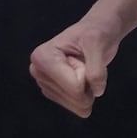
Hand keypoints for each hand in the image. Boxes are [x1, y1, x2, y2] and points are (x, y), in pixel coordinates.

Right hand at [28, 0, 136, 116]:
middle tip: (85, 61)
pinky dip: (86, 95)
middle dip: (88, 83)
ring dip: (88, 90)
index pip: (74, 85)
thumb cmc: (96, 31)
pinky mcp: (53, 91)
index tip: (82, 54)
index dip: (87, 72)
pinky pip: (75, 106)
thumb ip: (96, 68)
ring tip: (84, 68)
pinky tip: (84, 79)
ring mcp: (44, 83)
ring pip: (75, 104)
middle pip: (74, 96)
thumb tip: (97, 92)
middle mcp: (38, 71)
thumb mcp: (98, 42)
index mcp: (42, 56)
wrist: (98, 31)